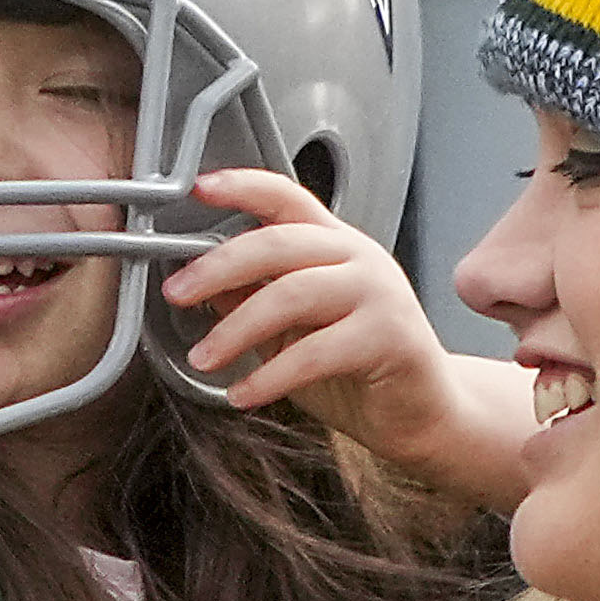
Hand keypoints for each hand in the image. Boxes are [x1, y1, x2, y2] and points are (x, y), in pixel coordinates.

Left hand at [162, 168, 532, 508]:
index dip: (241, 186)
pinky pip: (315, 352)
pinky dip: (270, 376)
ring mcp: (379, 293)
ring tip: (204, 358)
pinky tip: (245, 394)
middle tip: (177, 293)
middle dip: (218, 267)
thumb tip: (197, 283)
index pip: (286, 197)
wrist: (421, 414)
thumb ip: (252, 300)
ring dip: (235, 329)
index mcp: (335, 245)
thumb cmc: (358, 369)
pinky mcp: (389, 337)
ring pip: (291, 295)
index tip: (198, 187)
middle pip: (278, 243)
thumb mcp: (291, 330)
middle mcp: (360, 258)